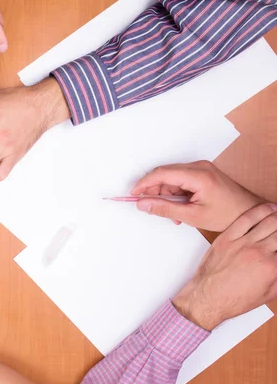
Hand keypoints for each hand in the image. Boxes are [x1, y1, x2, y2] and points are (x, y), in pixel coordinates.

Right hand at [131, 161, 263, 230]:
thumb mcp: (192, 216)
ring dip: (166, 195)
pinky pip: (180, 180)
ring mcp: (201, 169)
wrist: (251, 213)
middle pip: (165, 174)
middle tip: (148, 206)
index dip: (144, 184)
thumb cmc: (229, 215)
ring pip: (171, 178)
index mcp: (198, 175)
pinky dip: (175, 194)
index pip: (162, 174)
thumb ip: (164, 209)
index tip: (133, 194)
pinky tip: (179, 208)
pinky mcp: (202, 174)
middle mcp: (199, 167)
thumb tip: (143, 204)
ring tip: (171, 214)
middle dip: (154, 191)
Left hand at [172, 203, 276, 329]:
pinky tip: (268, 208)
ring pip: (268, 222)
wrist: (208, 298)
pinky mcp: (226, 238)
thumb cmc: (236, 299)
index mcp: (272, 267)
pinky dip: (259, 211)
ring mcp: (241, 243)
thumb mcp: (270, 293)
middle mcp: (259, 252)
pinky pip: (245, 219)